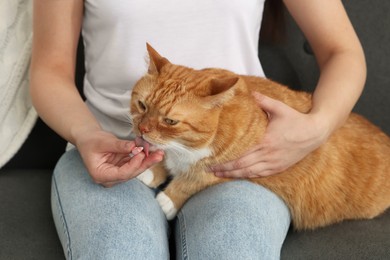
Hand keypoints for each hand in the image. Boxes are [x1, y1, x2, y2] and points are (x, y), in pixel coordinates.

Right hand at [75, 129, 163, 186]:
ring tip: (159, 153)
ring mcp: (117, 173)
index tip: (142, 154)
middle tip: (158, 155)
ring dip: (148, 161)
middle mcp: (110, 178)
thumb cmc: (91, 141)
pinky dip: (145, 157)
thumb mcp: (104, 142)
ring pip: (136, 169)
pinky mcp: (123, 167)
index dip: (133, 165)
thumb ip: (119, 146)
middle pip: (131, 173)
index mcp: (101, 175)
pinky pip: (136, 163)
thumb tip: (135, 147)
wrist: (88, 138)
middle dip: (145, 164)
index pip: (121, 174)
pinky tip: (154, 151)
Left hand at [211, 92, 328, 177]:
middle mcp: (268, 155)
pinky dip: (248, 176)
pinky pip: (260, 174)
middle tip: (209, 170)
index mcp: (265, 141)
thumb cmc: (296, 120)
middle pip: (241, 166)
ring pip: (250, 173)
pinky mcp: (279, 167)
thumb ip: (263, 101)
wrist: (315, 132)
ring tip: (219, 175)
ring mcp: (274, 163)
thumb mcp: (279, 108)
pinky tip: (238, 176)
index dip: (225, 161)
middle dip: (224, 169)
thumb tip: (249, 92)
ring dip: (234, 175)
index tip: (212, 161)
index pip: (240, 155)